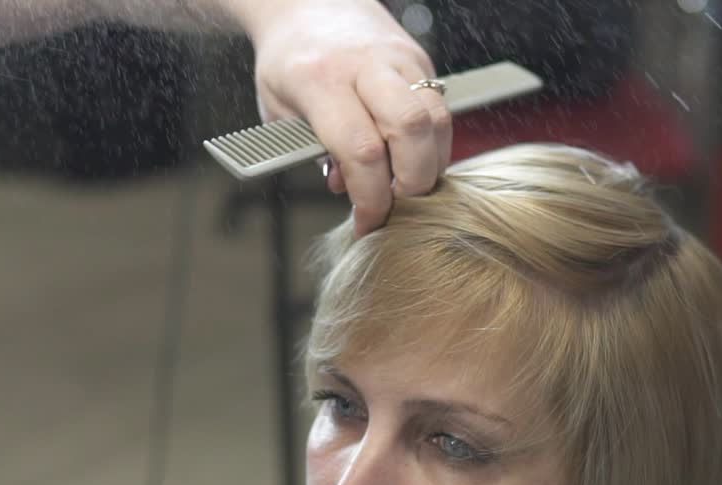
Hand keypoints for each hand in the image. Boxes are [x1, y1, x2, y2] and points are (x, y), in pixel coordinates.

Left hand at [248, 0, 452, 236]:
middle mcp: (365, 64)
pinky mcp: (421, 61)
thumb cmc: (288, 63)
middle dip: (412, 182)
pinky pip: (440, 111)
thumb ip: (315, 154)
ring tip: (407, 186)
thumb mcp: (280, 113)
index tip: (368, 226)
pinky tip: (414, 161)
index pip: (362, 151)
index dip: (372, 199)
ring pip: (437, 120)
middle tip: (397, 206)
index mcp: (320, 79)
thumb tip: (350, 189)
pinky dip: (434, 146)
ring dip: (430, 165)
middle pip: (411, 130)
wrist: (307, 3)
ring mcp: (399, 58)